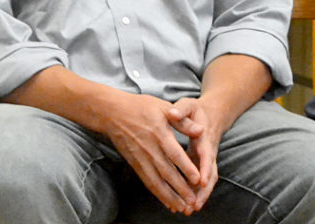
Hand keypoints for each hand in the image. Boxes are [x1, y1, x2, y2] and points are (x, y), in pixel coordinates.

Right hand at [101, 93, 203, 214]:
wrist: (113, 113)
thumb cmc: (142, 107)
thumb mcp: (164, 107)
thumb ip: (183, 121)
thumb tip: (200, 130)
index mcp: (159, 133)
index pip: (174, 154)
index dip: (186, 167)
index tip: (197, 179)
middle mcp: (150, 148)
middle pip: (167, 172)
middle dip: (180, 189)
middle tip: (193, 202)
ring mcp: (141, 158)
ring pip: (156, 181)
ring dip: (169, 196)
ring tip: (182, 208)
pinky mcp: (135, 164)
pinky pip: (147, 181)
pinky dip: (158, 194)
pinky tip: (167, 202)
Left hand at [167, 98, 221, 212]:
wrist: (212, 113)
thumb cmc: (196, 110)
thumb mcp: (189, 104)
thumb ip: (181, 109)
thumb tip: (172, 113)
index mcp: (204, 137)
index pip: (206, 154)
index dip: (204, 168)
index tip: (201, 181)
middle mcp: (209, 151)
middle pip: (211, 173)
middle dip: (204, 190)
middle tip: (195, 205)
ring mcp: (207, 160)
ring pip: (208, 180)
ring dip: (201, 195)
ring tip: (190, 210)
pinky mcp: (202, 164)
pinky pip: (201, 181)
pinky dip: (196, 193)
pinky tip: (186, 204)